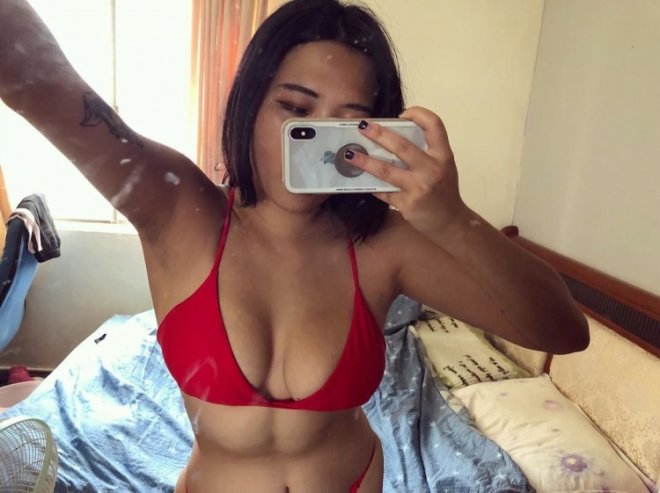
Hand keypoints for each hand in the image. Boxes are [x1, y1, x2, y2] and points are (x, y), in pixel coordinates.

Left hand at [345, 106, 467, 234]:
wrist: (451, 222)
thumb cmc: (444, 191)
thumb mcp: (443, 166)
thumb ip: (425, 152)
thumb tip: (393, 136)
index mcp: (443, 155)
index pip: (434, 125)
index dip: (418, 114)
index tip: (402, 114)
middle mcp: (432, 169)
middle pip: (402, 146)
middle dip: (379, 134)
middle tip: (363, 126)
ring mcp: (419, 188)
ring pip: (386, 171)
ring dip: (365, 161)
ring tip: (349, 154)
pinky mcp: (407, 204)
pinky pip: (384, 192)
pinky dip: (371, 185)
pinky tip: (360, 179)